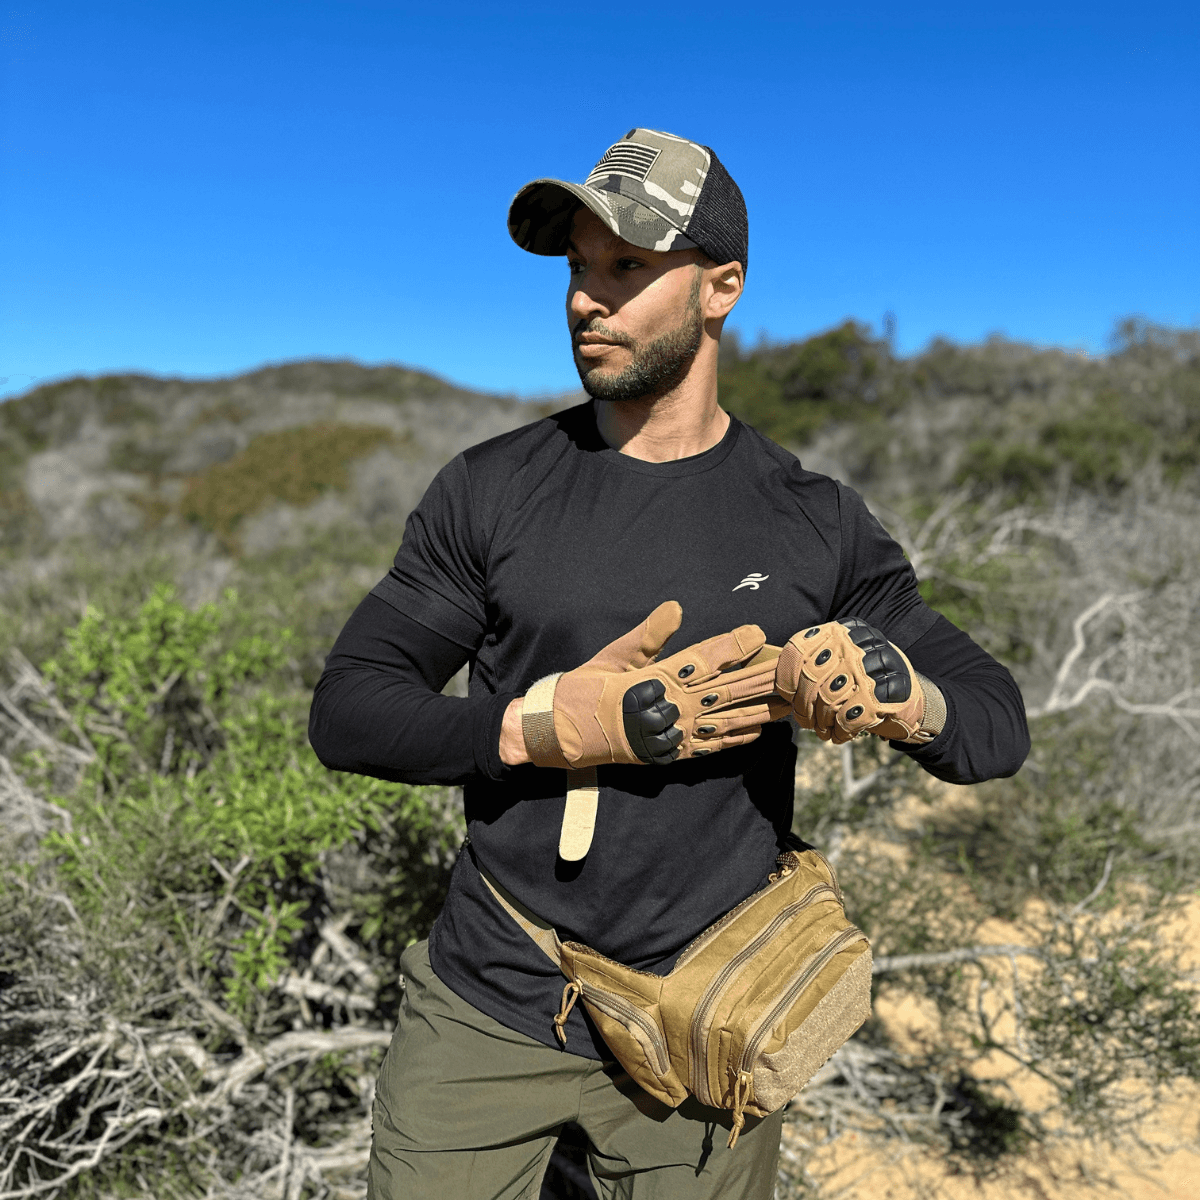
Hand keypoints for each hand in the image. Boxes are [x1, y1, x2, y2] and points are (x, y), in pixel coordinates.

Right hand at [522, 602, 786, 768]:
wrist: (561, 733)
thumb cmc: (586, 688)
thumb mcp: (614, 655)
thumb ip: (649, 635)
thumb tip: (676, 608)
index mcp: (657, 678)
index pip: (703, 659)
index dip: (733, 645)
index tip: (758, 633)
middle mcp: (670, 707)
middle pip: (724, 691)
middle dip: (758, 680)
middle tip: (788, 671)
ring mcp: (671, 733)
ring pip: (723, 722)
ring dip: (756, 713)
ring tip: (784, 706)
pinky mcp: (668, 754)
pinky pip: (708, 749)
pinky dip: (732, 742)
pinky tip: (756, 735)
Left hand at [774, 618, 931, 744]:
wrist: (906, 698)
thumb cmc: (859, 682)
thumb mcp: (836, 662)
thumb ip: (808, 665)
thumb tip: (772, 684)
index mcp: (839, 632)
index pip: (798, 651)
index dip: (786, 679)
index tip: (788, 696)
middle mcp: (855, 644)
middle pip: (810, 678)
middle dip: (803, 707)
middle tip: (805, 721)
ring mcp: (872, 668)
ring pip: (828, 700)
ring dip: (821, 723)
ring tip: (823, 729)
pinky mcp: (886, 694)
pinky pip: (849, 718)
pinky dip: (841, 732)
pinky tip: (841, 734)